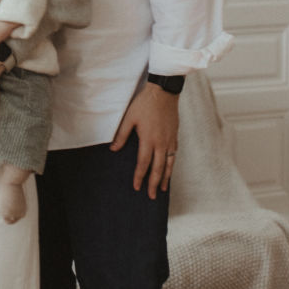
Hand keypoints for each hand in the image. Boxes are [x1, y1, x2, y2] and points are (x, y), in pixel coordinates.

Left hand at [110, 83, 178, 198]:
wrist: (164, 93)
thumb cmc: (144, 104)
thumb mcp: (129, 118)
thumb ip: (121, 135)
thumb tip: (113, 149)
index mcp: (148, 139)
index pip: (143, 163)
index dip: (139, 176)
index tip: (136, 187)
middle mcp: (161, 143)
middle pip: (158, 168)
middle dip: (153, 184)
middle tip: (151, 196)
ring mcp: (170, 140)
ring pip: (169, 164)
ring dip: (165, 178)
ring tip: (162, 189)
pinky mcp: (175, 136)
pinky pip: (173, 155)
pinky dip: (171, 166)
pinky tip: (169, 170)